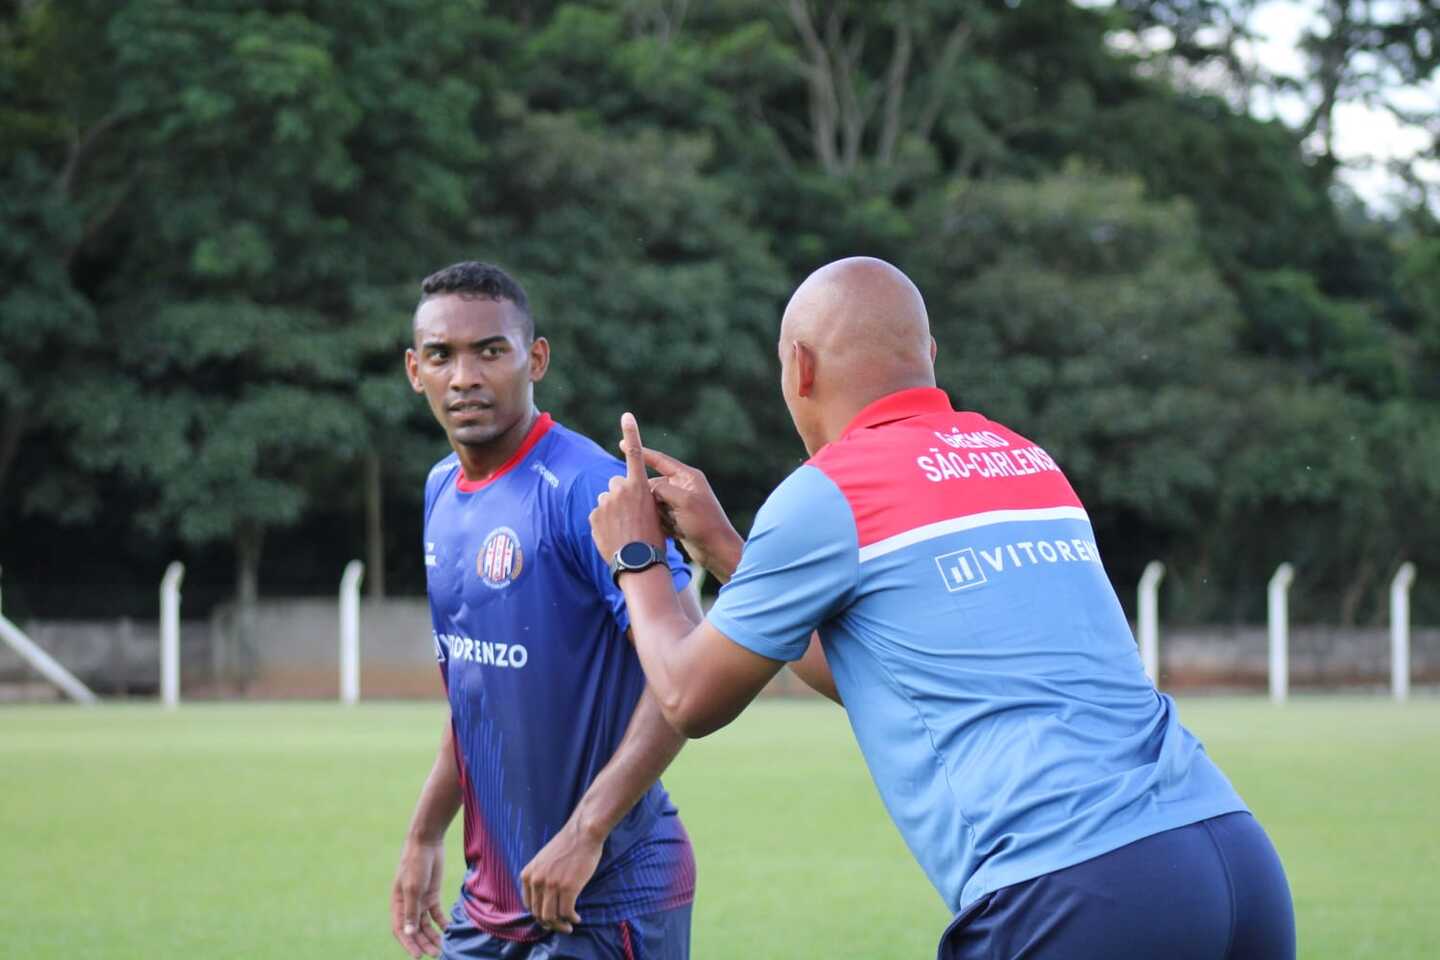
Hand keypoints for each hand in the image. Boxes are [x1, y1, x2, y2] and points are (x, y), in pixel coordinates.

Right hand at [391, 838, 447, 957]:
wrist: (427, 842)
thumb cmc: (415, 864)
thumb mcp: (413, 888)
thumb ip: (411, 911)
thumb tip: (409, 933)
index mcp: (397, 904)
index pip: (400, 930)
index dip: (408, 944)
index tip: (418, 956)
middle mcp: (408, 905)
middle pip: (415, 930)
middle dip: (424, 943)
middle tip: (435, 954)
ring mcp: (421, 901)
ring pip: (426, 925)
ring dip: (433, 936)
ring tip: (442, 948)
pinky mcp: (433, 895)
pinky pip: (437, 914)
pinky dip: (442, 923)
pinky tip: (450, 931)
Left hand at [520, 820, 603, 934]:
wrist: (583, 833)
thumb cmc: (567, 846)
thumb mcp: (543, 861)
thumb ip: (539, 878)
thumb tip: (543, 901)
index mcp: (527, 874)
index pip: (529, 905)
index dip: (539, 915)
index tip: (550, 919)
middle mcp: (536, 881)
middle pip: (538, 914)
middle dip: (550, 924)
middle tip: (561, 926)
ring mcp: (551, 885)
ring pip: (551, 917)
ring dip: (560, 926)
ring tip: (569, 926)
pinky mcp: (568, 888)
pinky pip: (567, 912)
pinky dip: (572, 919)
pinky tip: (577, 918)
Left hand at [590, 413, 665, 560]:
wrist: (638, 563)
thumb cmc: (653, 542)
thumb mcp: (655, 515)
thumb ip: (641, 500)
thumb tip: (628, 497)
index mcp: (640, 487)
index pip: (635, 454)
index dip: (631, 433)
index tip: (627, 415)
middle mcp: (620, 490)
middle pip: (615, 485)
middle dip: (619, 496)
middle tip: (630, 517)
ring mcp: (605, 502)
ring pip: (606, 501)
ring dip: (611, 511)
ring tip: (622, 531)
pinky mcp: (593, 515)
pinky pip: (597, 515)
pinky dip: (603, 524)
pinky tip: (612, 537)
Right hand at [641, 446, 742, 582]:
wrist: (716, 550)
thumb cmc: (705, 524)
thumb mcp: (683, 501)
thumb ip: (662, 489)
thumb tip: (646, 487)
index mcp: (688, 477)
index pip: (660, 460)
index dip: (642, 453)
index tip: (623, 444)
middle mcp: (683, 487)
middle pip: (654, 485)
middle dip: (649, 498)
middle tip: (648, 510)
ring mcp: (680, 503)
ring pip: (654, 502)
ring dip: (655, 514)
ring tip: (665, 525)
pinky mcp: (677, 518)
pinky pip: (659, 515)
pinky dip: (660, 523)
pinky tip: (669, 533)